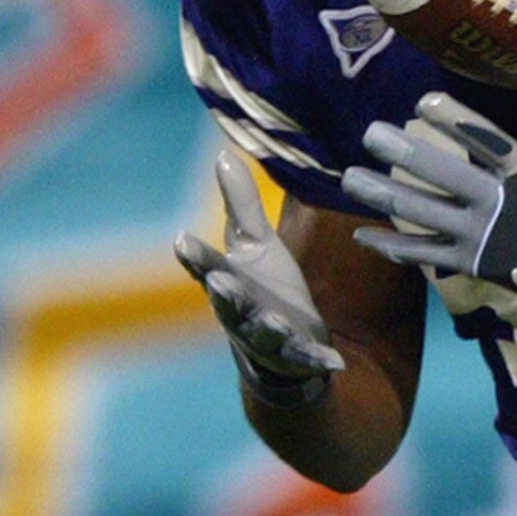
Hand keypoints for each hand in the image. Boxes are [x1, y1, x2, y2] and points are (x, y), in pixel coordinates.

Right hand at [176, 151, 345, 405]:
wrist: (284, 344)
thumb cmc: (263, 286)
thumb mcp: (255, 242)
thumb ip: (241, 203)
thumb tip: (223, 153)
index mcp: (228, 281)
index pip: (206, 266)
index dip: (194, 255)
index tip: (181, 239)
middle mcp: (241, 313)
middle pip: (229, 304)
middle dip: (225, 294)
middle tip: (219, 282)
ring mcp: (268, 339)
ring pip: (263, 335)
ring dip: (267, 329)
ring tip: (275, 320)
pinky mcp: (298, 357)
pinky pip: (307, 360)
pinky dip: (318, 362)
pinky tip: (335, 362)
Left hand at [340, 61, 516, 347]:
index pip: (487, 141)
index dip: (455, 121)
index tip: (424, 102)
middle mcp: (501, 204)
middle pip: (446, 176)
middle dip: (406, 155)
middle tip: (371, 134)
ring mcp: (483, 237)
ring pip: (426, 215)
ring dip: (386, 196)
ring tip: (350, 178)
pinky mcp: (473, 264)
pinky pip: (426, 255)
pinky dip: (394, 246)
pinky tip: (363, 235)